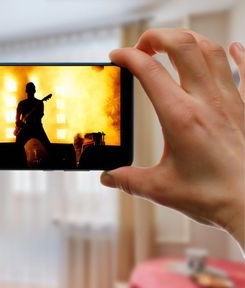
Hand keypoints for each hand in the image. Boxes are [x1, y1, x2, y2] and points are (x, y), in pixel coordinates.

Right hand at [101, 28, 244, 243]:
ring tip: (174, 45)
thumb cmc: (211, 197)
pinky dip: (240, 54)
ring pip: (212, 50)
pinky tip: (234, 48)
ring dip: (190, 40)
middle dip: (157, 37)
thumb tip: (107, 177)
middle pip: (183, 46)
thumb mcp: (160, 189)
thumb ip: (128, 180)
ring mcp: (231, 101)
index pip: (149, 71)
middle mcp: (206, 101)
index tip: (115, 57)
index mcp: (180, 117)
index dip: (128, 57)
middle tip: (142, 47)